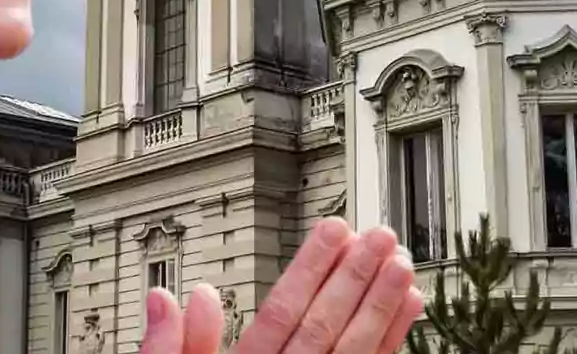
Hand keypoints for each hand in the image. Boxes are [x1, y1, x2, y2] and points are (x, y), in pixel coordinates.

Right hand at [140, 218, 421, 353]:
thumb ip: (172, 348)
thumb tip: (175, 298)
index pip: (282, 316)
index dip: (311, 270)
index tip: (332, 233)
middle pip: (325, 330)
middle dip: (355, 280)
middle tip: (379, 238)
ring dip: (381, 308)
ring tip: (402, 266)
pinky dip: (390, 343)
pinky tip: (405, 313)